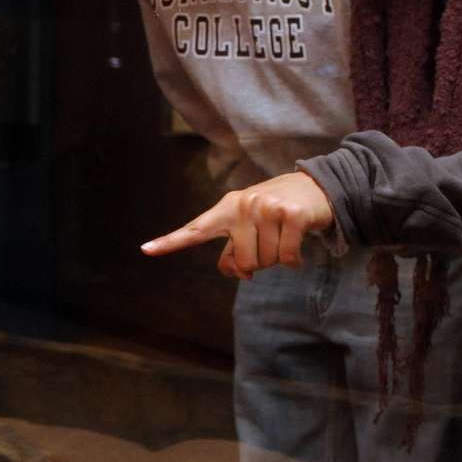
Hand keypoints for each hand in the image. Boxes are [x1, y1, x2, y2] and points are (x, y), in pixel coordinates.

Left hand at [139, 170, 332, 278]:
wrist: (315, 188)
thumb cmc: (275, 213)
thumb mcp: (249, 224)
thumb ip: (234, 248)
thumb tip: (237, 273)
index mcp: (226, 208)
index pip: (195, 229)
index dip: (170, 242)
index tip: (145, 250)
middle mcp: (243, 205)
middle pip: (242, 262)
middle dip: (258, 262)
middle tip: (268, 243)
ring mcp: (267, 208)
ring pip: (266, 262)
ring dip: (277, 258)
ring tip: (283, 237)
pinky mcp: (292, 214)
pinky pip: (287, 257)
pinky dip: (294, 260)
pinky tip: (298, 247)